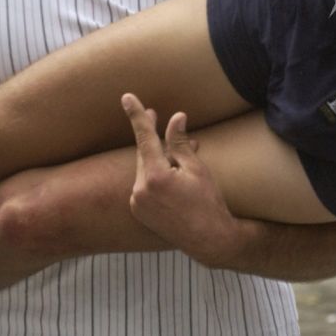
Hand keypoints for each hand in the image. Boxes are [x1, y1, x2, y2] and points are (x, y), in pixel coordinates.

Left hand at [123, 94, 245, 268]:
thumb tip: (175, 118)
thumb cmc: (208, 202)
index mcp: (155, 176)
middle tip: (154, 113)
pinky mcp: (138, 211)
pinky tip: (173, 176)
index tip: (127, 97)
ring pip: (145, 168)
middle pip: (144, 153)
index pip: (145, 137)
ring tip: (182, 155)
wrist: (209, 239)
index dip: (137, 115)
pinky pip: (144, 184)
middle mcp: (140, 189)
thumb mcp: (197, 168)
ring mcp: (137, 202)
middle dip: (153, 136)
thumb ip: (180, 143)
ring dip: (158, 158)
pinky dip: (156, 175)